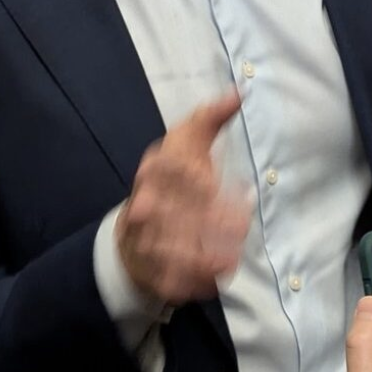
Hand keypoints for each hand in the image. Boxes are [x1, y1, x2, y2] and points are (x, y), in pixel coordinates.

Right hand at [115, 91, 251, 304]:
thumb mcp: (186, 141)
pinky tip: (219, 274)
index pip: (171, 171)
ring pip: (173, 250)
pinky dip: (194, 280)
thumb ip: (211, 117)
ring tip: (231, 254)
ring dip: (202, 255)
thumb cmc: (168, 180)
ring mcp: (147, 241)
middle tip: (239, 224)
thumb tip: (239, 91)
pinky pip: (173, 279)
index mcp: (153, 172)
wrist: (132, 232)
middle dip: (205, 221)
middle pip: (173, 213)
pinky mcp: (155, 270)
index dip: (195, 178)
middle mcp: (146, 206)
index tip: (220, 184)